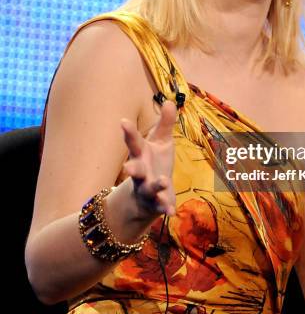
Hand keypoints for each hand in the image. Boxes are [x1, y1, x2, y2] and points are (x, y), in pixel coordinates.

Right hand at [120, 100, 176, 217]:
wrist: (148, 195)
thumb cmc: (155, 161)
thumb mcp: (161, 141)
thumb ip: (165, 123)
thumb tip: (170, 101)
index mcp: (141, 154)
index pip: (134, 142)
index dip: (128, 132)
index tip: (123, 121)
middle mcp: (141, 171)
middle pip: (134, 168)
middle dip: (131, 167)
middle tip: (127, 166)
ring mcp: (146, 188)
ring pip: (149, 188)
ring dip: (155, 185)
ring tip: (163, 181)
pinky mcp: (156, 202)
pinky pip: (160, 206)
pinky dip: (165, 208)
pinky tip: (172, 212)